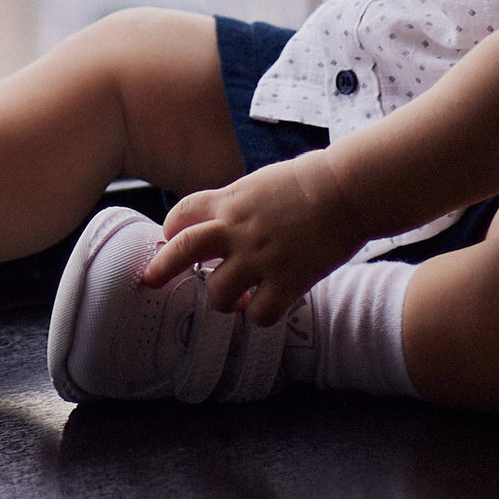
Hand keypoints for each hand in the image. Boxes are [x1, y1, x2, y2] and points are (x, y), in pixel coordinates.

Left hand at [139, 149, 365, 328]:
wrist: (348, 189)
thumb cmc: (309, 182)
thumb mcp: (259, 184)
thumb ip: (235, 205)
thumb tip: (220, 221)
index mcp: (230, 202)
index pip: (181, 215)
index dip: (171, 230)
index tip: (173, 241)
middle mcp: (238, 230)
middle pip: (183, 249)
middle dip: (162, 267)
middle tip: (151, 280)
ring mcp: (261, 257)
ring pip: (218, 294)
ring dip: (223, 301)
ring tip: (237, 299)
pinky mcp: (288, 280)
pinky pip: (260, 315)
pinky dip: (259, 316)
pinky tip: (268, 306)